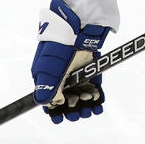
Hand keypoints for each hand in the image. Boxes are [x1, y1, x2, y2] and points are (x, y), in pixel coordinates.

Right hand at [31, 0, 109, 122]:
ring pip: (80, 96)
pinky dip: (96, 98)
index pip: (48, 99)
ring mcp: (76, 74)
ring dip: (84, 104)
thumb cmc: (62, 42)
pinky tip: (98, 104)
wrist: (83, 23)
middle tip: (79, 111)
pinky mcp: (91, 71)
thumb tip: (46, 104)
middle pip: (65, 101)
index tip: (60, 119)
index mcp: (45, 76)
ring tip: (89, 106)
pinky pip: (93, 89)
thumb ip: (48, 85)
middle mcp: (61, 77)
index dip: (54, 111)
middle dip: (71, 109)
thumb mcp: (51, 65)